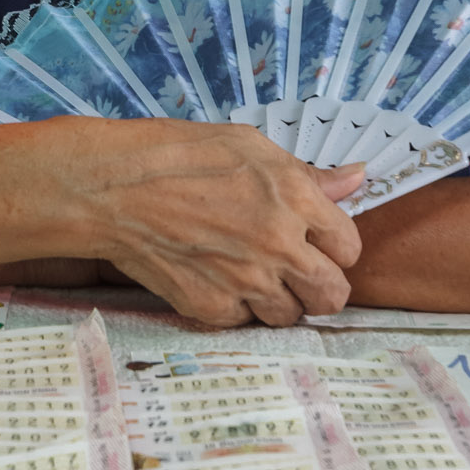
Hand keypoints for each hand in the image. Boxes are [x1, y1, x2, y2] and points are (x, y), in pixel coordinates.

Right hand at [54, 120, 362, 328]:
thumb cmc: (177, 156)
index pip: (349, 246)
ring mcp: (246, 281)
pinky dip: (236, 308)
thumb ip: (308, 173)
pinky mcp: (213, 307)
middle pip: (332, 295)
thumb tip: (356, 178)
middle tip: (298, 273)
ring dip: (278, 300)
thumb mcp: (249, 146)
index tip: (318, 243)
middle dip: (321, 286)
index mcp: (295, 197)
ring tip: (251, 275)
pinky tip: (217, 279)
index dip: (335, 246)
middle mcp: (279, 244)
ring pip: (289, 316)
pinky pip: (244, 322)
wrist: (113, 189)